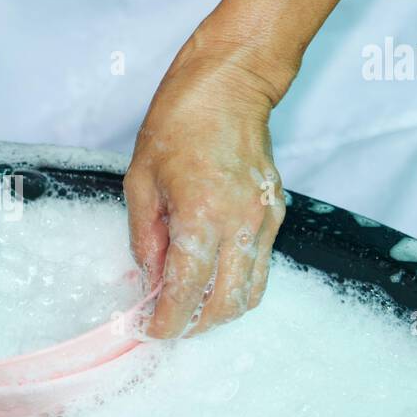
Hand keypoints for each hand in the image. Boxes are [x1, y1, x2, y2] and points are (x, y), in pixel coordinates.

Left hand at [125, 43, 290, 338]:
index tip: (150, 331)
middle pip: (225, 305)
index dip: (166, 321)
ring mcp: (264, 222)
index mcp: (201, 217)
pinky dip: (236, 285)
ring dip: (219, 311)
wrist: (230, 85)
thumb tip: (148, 280)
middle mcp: (240, 226)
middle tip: (167, 325)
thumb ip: (145, 239)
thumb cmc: (179, 123)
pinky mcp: (275, 215)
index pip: (186, 292)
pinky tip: (211, 276)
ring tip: (189, 308)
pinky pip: (260, 268)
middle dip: (194, 325)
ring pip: (251, 294)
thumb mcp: (140, 181)